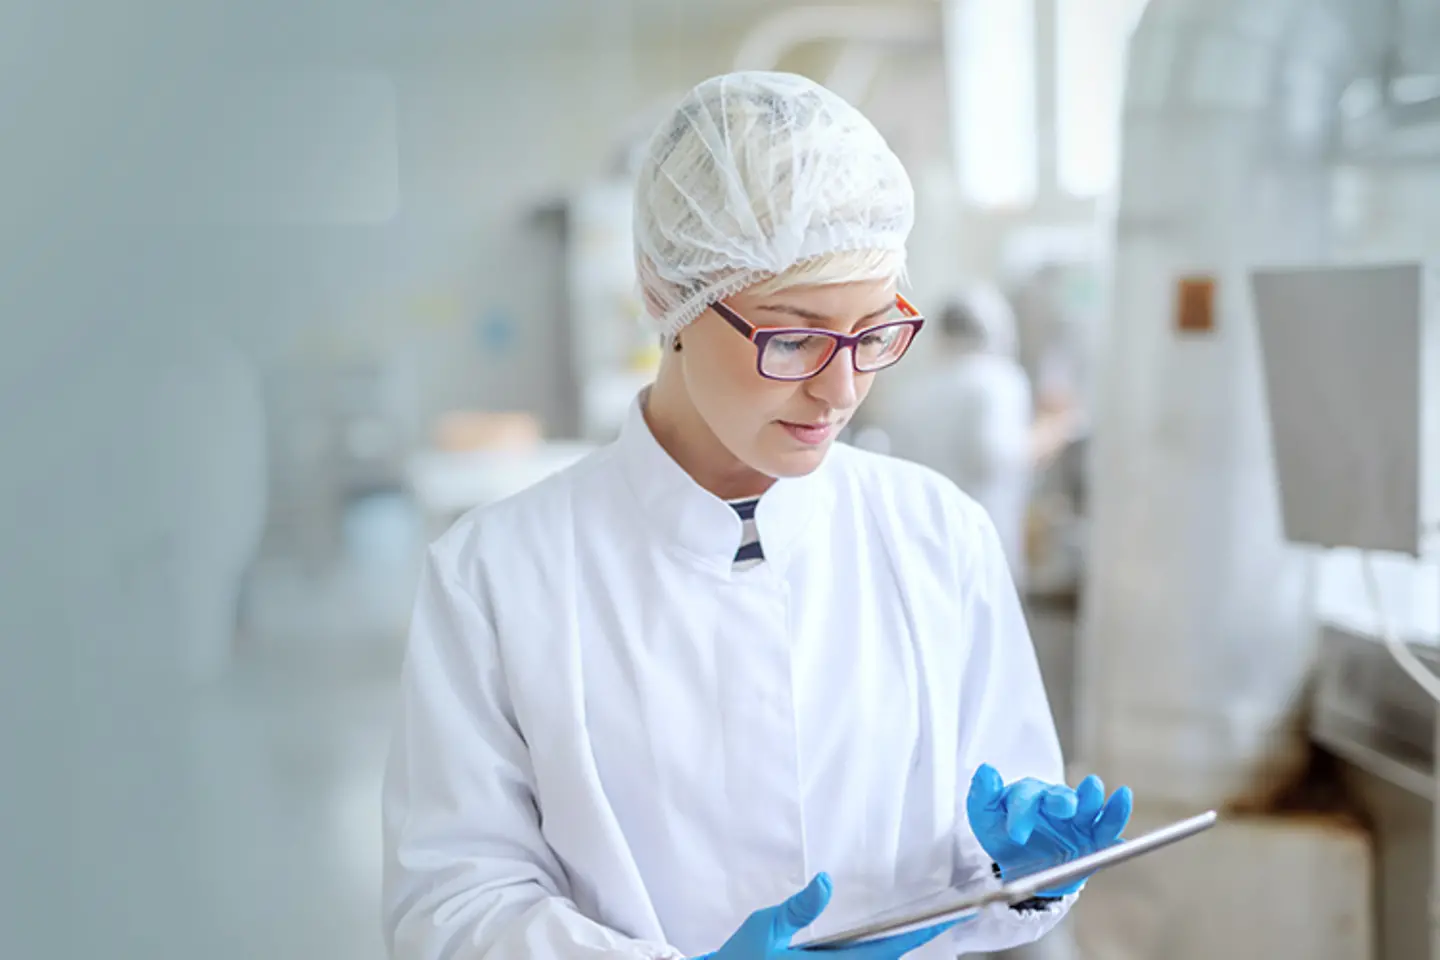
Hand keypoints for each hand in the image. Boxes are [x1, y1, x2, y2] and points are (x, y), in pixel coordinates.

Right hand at [693, 873, 959, 958]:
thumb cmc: (742, 958)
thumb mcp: (765, 928)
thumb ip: (798, 908)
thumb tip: (825, 881)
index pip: (886, 951)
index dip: (917, 936)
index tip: (944, 920)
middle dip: (911, 941)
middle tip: (937, 916)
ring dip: (892, 949)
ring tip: (915, 925)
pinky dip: (873, 956)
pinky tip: (878, 941)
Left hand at [965, 764, 1131, 896]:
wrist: (1022, 864)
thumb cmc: (1003, 832)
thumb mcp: (985, 817)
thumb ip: (983, 795)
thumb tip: (985, 770)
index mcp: (1029, 795)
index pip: (1026, 798)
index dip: (1021, 814)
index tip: (1015, 835)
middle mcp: (1055, 802)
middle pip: (1060, 796)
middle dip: (1062, 800)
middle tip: (1064, 806)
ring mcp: (1076, 818)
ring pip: (1087, 806)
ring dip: (1091, 798)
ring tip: (1094, 789)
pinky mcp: (1093, 836)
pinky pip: (1107, 825)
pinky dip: (1116, 814)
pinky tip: (1122, 804)